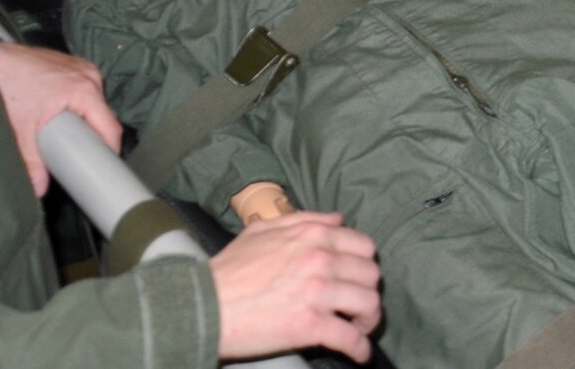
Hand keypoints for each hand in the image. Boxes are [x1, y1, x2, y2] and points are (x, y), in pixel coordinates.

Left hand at [0, 42, 120, 197]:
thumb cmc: (6, 83)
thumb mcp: (20, 126)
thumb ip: (31, 159)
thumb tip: (39, 188)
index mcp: (84, 89)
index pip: (110, 127)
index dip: (109, 150)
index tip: (103, 167)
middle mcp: (90, 75)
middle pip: (104, 115)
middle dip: (93, 136)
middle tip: (78, 155)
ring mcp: (83, 67)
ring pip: (95, 103)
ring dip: (85, 120)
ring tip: (67, 135)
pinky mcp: (74, 65)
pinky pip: (86, 91)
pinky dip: (78, 106)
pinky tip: (61, 115)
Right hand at [210, 212, 381, 361]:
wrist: (203, 304)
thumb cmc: (228, 269)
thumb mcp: (263, 230)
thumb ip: (304, 220)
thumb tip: (337, 219)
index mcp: (314, 235)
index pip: (364, 246)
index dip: (364, 265)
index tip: (357, 278)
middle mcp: (322, 260)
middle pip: (371, 275)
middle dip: (368, 292)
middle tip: (358, 305)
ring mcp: (318, 292)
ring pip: (369, 304)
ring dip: (369, 320)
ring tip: (359, 328)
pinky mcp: (310, 325)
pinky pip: (350, 338)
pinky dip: (360, 349)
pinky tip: (359, 355)